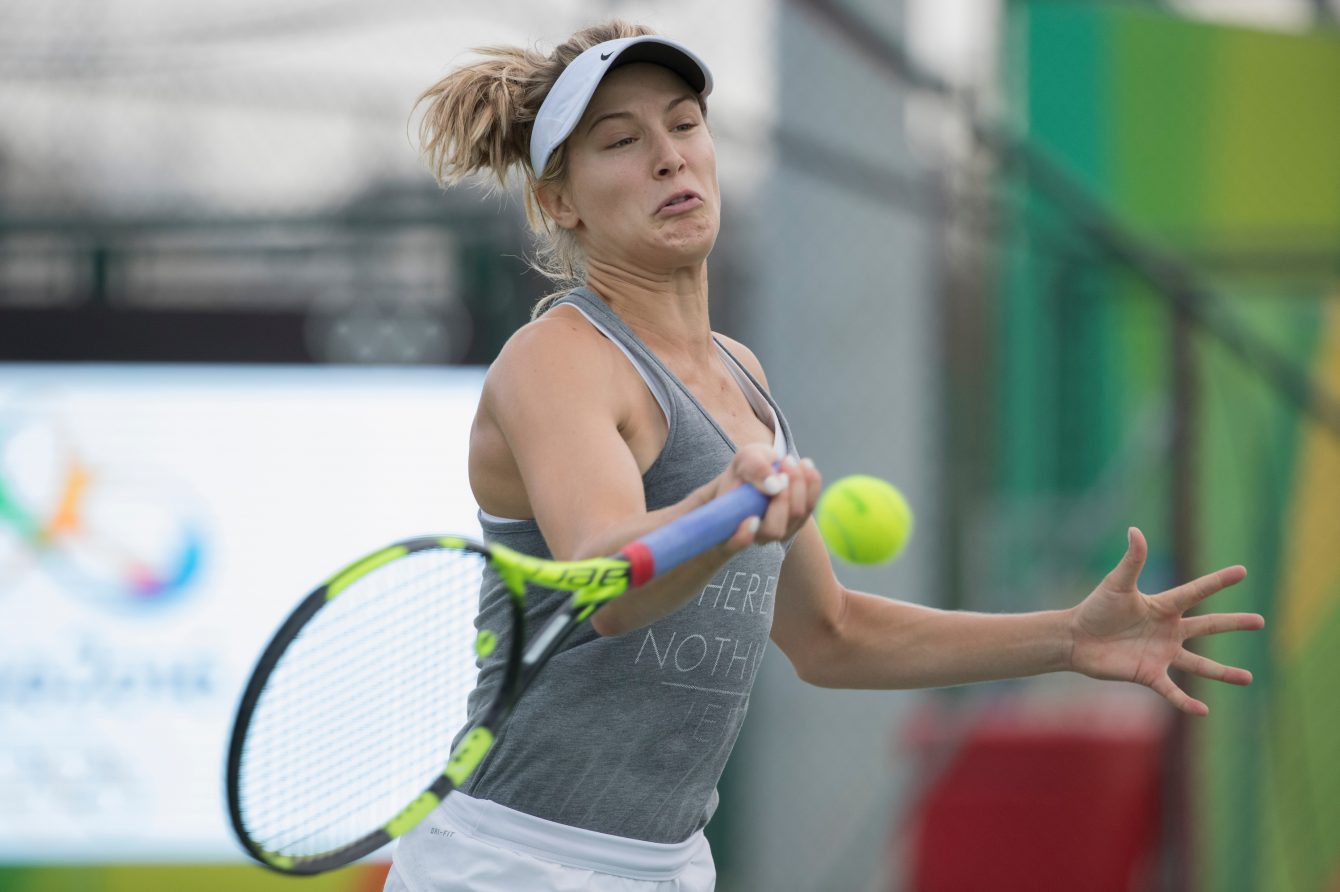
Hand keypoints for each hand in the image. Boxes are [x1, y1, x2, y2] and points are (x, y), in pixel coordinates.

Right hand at [709, 443, 821, 550]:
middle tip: (782, 464)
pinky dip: (811, 482)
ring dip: (798, 482)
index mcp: (730, 524)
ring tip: (789, 461)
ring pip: (797, 514)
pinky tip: (804, 465)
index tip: (752, 519)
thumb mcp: (745, 458)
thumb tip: (774, 486)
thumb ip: (755, 469)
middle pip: (774, 529)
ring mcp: (778, 532)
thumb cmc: (747, 467)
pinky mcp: (797, 523)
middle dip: (783, 495)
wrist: (761, 468)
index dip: (741, 539)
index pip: (733, 544)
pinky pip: (810, 506)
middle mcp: (754, 536)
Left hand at [1068, 527, 1263, 715]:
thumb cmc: (1096, 608)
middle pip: (1208, 626)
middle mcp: (1168, 630)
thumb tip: (1135, 530)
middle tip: (1261, 621)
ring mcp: (1162, 654)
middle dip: (1233, 623)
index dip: (1217, 582)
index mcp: (1163, 606)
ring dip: (1223, 673)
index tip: (1242, 571)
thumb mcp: (1116, 584)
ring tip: (1248, 678)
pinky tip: (1203, 710)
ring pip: (1199, 665)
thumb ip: (1132, 560)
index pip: (1196, 592)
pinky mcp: (1149, 674)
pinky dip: (1186, 701)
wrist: (1075, 638)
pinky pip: (1172, 690)